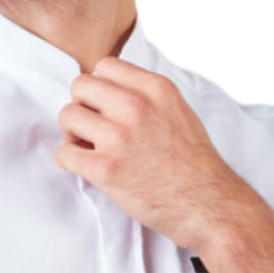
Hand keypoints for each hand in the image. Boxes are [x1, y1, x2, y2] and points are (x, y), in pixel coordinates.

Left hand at [55, 56, 253, 249]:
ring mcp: (119, 138)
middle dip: (83, 107)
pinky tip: (90, 168)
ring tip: (91, 149)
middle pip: (80, 86)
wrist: (210, 206)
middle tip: (94, 129)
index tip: (106, 108)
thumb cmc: (196, 165)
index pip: (104, 66)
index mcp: (155, 89)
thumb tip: (112, 93)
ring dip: (73, 134)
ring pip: (67, 116)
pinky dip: (70, 161)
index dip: (99, 88)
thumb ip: (147, 97)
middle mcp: (137, 107)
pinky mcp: (107, 170)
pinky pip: (64, 154)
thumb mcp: (179, 112)